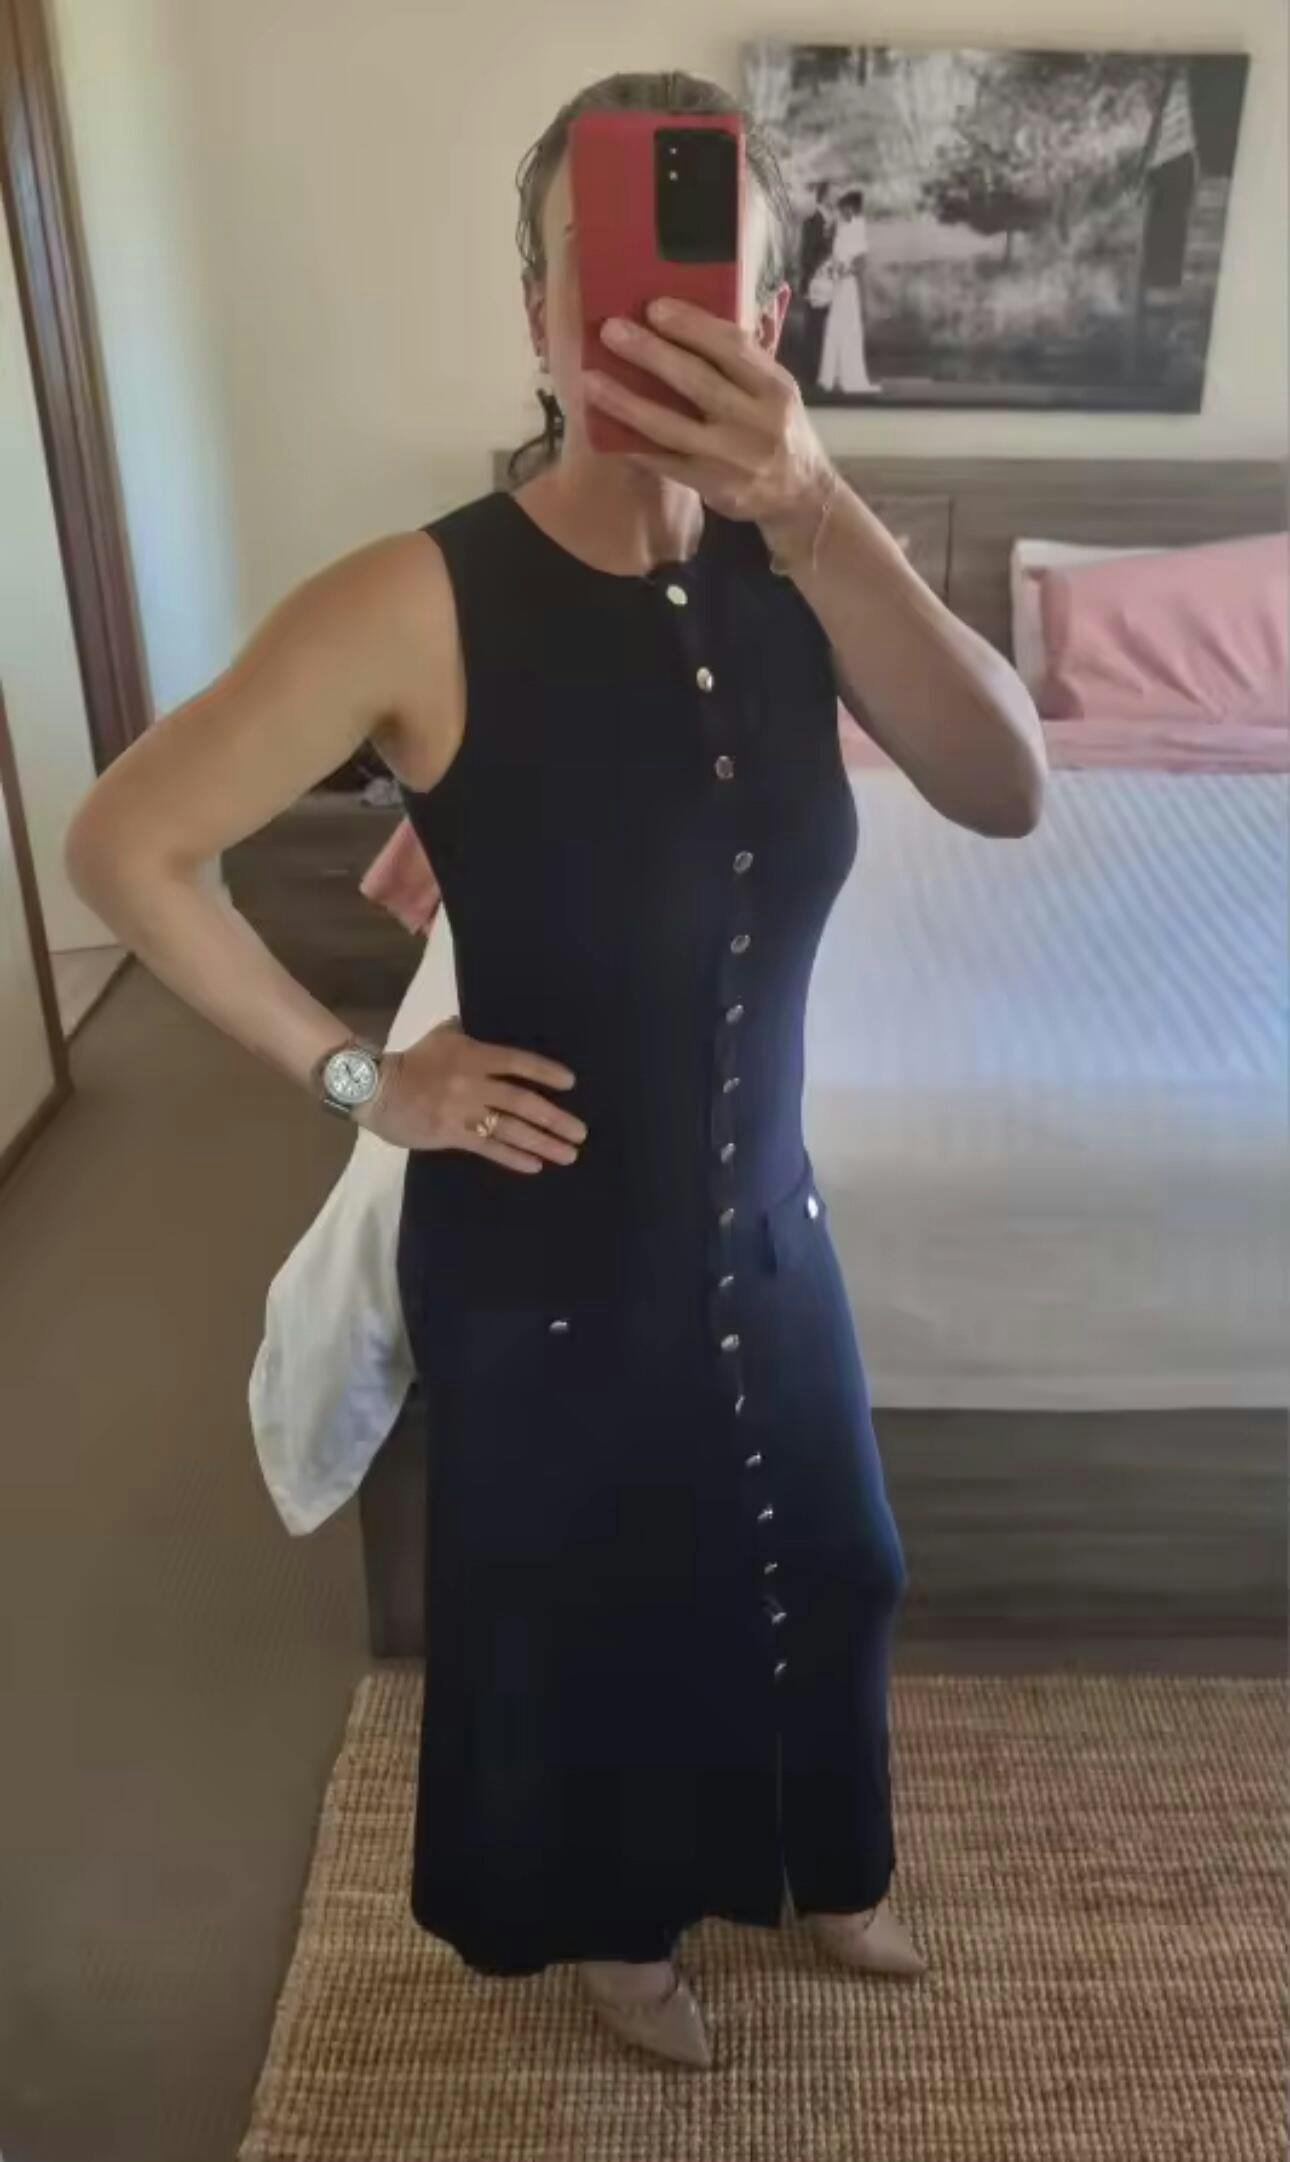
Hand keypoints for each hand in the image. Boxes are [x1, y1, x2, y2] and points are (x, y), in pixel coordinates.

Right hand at [354, 1016, 586, 1172]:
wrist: (375, 1089)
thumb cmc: (412, 1061)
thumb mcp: (441, 1036)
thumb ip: (466, 1032)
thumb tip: (480, 1026)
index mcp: (473, 1055)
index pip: (518, 1062)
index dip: (546, 1072)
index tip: (571, 1083)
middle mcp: (473, 1083)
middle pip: (523, 1101)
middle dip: (555, 1118)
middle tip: (580, 1132)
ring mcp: (464, 1111)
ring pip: (511, 1129)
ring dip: (544, 1143)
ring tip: (569, 1154)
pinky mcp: (452, 1135)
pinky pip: (489, 1148)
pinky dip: (514, 1157)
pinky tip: (535, 1165)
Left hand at [585, 298, 833, 551]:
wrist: (800, 497)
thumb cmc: (780, 429)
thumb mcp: (778, 387)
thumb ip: (756, 347)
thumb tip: (750, 292)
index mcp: (775, 386)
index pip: (732, 346)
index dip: (692, 325)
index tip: (654, 306)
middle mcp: (757, 422)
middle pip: (698, 382)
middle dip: (651, 354)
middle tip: (611, 330)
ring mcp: (733, 458)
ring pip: (672, 427)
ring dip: (627, 403)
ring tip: (590, 381)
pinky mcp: (713, 487)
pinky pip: (665, 463)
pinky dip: (634, 445)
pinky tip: (603, 428)